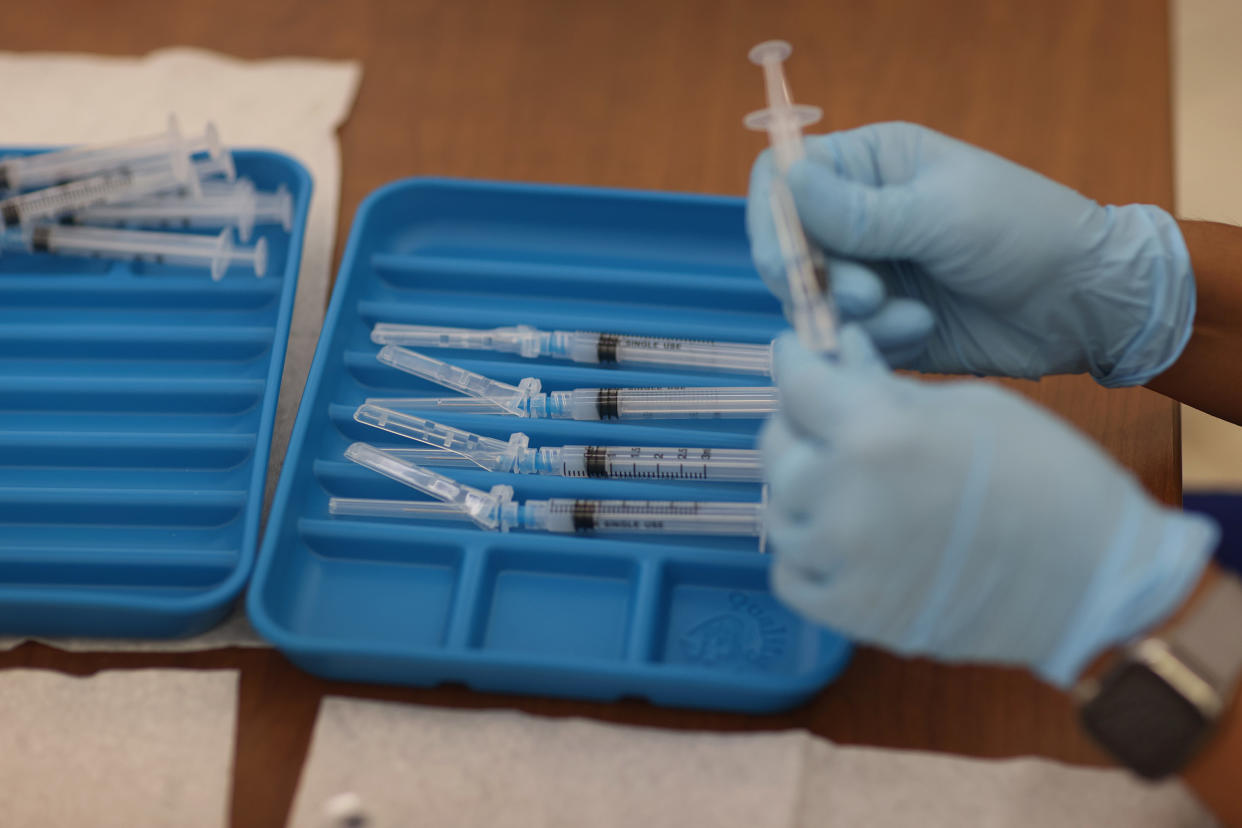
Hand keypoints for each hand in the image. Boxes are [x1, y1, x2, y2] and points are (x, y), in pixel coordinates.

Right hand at [747, 122, 1195, 385]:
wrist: (1084, 304)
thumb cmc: (1025, 233)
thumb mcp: (942, 214)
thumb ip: (859, 211)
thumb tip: (785, 178)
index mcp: (870, 166)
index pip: (782, 179)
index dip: (772, 220)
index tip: (790, 261)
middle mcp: (858, 218)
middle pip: (786, 249)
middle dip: (818, 281)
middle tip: (866, 296)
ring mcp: (868, 272)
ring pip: (811, 303)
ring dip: (855, 319)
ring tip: (915, 320)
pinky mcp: (882, 323)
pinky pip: (844, 340)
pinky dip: (876, 343)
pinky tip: (924, 334)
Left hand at [760, 326, 1215, 684]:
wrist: (1094, 579)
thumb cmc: (1047, 476)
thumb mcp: (968, 406)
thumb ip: (886, 385)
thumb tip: (841, 351)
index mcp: (874, 432)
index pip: (796, 383)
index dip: (795, 363)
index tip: (796, 358)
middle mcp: (842, 496)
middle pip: (776, 448)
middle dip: (797, 426)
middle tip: (827, 423)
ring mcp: (841, 562)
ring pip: (779, 512)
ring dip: (803, 492)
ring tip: (846, 483)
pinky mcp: (848, 615)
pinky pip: (789, 574)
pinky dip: (806, 553)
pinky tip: (843, 538)